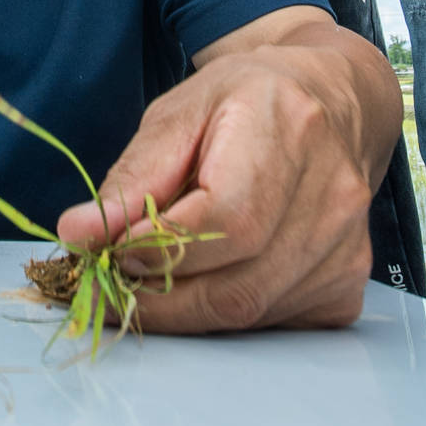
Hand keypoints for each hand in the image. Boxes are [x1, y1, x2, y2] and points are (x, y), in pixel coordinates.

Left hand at [57, 15, 387, 333]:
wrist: (331, 102)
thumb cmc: (249, 102)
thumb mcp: (181, 111)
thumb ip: (134, 175)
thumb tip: (78, 234)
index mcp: (289, 128)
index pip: (225, 220)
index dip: (157, 248)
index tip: (106, 251)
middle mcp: (333, 195)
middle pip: (237, 284)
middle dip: (157, 297)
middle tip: (107, 286)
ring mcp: (348, 247)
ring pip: (250, 313)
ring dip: (184, 311)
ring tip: (147, 282)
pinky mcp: (347, 283)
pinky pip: (272, 324)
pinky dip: (224, 314)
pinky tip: (206, 280)